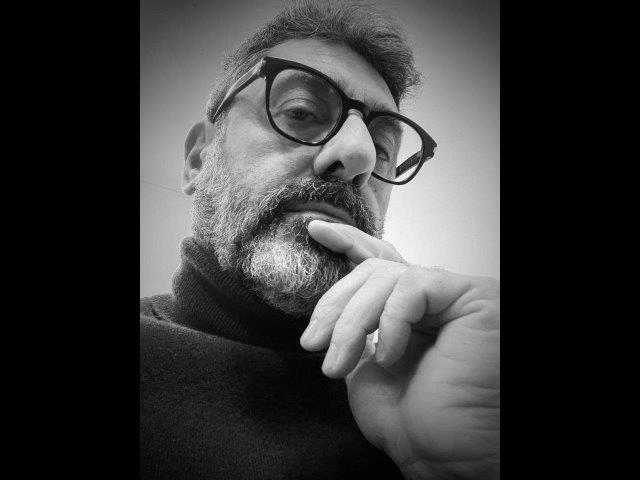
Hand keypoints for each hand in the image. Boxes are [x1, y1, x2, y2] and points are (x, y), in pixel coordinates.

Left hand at [300, 220, 499, 479]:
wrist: (444, 456)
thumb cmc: (410, 421)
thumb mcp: (365, 367)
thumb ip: (357, 329)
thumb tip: (333, 310)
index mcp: (411, 312)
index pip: (380, 261)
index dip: (348, 241)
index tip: (314, 231)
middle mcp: (434, 299)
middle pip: (374, 270)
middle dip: (335, 305)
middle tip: (313, 343)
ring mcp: (454, 296)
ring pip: (386, 277)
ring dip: (352, 322)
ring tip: (338, 364)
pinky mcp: (472, 298)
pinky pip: (411, 287)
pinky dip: (390, 322)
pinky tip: (389, 356)